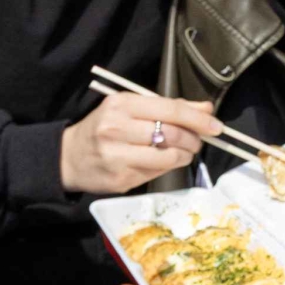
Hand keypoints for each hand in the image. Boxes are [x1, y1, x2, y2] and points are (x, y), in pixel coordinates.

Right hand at [60, 93, 221, 194]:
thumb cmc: (105, 127)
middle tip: (198, 141)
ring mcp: (117, 157)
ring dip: (184, 155)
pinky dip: (168, 167)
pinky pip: (156, 173)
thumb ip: (170, 107)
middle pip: (172, 134)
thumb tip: (206, 109)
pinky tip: (164, 161)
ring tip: (184, 152)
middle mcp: (116, 129)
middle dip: (194, 139)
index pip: (170, 110)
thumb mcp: (131, 108)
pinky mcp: (119, 180)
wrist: (68, 157)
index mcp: (121, 105)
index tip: (216, 125)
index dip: (198, 119)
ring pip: (168, 157)